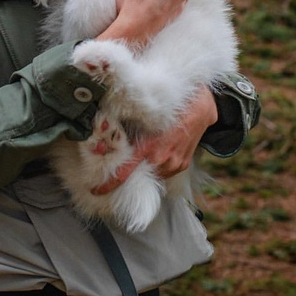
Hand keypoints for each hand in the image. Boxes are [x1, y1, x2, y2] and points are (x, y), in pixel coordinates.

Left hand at [90, 87, 217, 194]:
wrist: (200, 105)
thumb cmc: (168, 106)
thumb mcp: (143, 116)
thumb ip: (123, 131)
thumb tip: (102, 143)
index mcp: (150, 148)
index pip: (125, 172)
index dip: (108, 183)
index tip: (95, 190)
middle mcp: (162, 160)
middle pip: (137, 174)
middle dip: (128, 171)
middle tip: (118, 164)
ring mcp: (174, 164)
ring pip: (151, 173)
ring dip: (144, 167)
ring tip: (144, 151)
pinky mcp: (182, 165)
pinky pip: (164, 171)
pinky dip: (157, 164)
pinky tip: (157, 150)